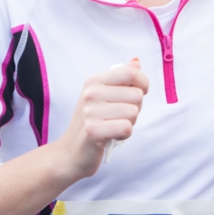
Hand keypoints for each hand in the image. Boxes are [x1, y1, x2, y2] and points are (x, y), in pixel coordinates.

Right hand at [52, 59, 149, 180]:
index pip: (132, 73)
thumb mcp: (103, 97)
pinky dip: (124, 135)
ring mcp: (90, 111)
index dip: (143, 85)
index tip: (137, 95)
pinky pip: (126, 128)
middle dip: (134, 109)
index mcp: (94, 82)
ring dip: (129, 123)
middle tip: (118, 118)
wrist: (70, 153)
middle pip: (137, 96)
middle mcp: (91, 93)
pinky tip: (112, 136)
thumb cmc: (92, 123)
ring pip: (133, 113)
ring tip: (113, 127)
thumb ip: (121, 79)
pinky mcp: (93, 130)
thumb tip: (136, 61)